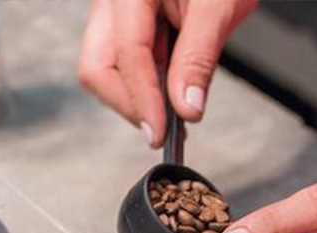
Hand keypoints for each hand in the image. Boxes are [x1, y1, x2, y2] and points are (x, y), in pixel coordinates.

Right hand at [78, 0, 255, 146]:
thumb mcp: (218, 7)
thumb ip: (198, 59)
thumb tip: (185, 108)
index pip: (126, 54)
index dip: (142, 100)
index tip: (159, 135)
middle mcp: (112, 0)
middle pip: (97, 66)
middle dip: (129, 103)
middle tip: (162, 129)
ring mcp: (116, 12)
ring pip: (107, 68)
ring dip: (140, 96)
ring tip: (175, 113)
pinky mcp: (129, 23)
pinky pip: (126, 62)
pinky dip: (147, 84)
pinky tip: (171, 97)